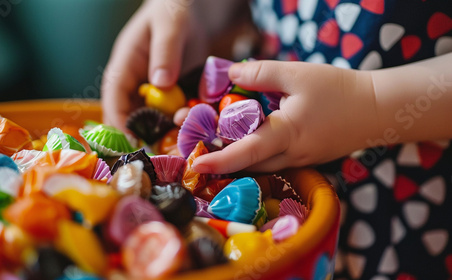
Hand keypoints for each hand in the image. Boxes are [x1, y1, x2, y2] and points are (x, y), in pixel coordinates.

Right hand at [101, 0, 207, 130]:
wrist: (192, 11)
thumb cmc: (174, 10)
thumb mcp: (171, 25)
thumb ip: (165, 51)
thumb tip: (160, 82)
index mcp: (125, 64)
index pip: (113, 97)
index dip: (119, 121)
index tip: (133, 141)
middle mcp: (135, 82)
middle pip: (129, 115)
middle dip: (143, 134)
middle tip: (161, 150)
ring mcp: (153, 90)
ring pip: (151, 119)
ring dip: (165, 130)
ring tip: (183, 136)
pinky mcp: (171, 94)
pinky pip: (171, 114)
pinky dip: (180, 122)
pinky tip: (194, 125)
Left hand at [192, 60, 377, 173]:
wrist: (378, 109)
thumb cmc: (340, 90)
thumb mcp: (298, 74)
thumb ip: (261, 74)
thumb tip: (230, 75)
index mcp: (286, 135)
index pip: (246, 153)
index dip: (219, 160)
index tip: (195, 164)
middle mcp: (290, 155)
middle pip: (246, 163)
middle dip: (218, 156)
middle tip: (192, 139)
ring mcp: (299, 160)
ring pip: (259, 163)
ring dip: (234, 155)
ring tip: (211, 136)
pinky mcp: (305, 158)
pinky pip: (273, 159)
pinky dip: (253, 150)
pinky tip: (244, 135)